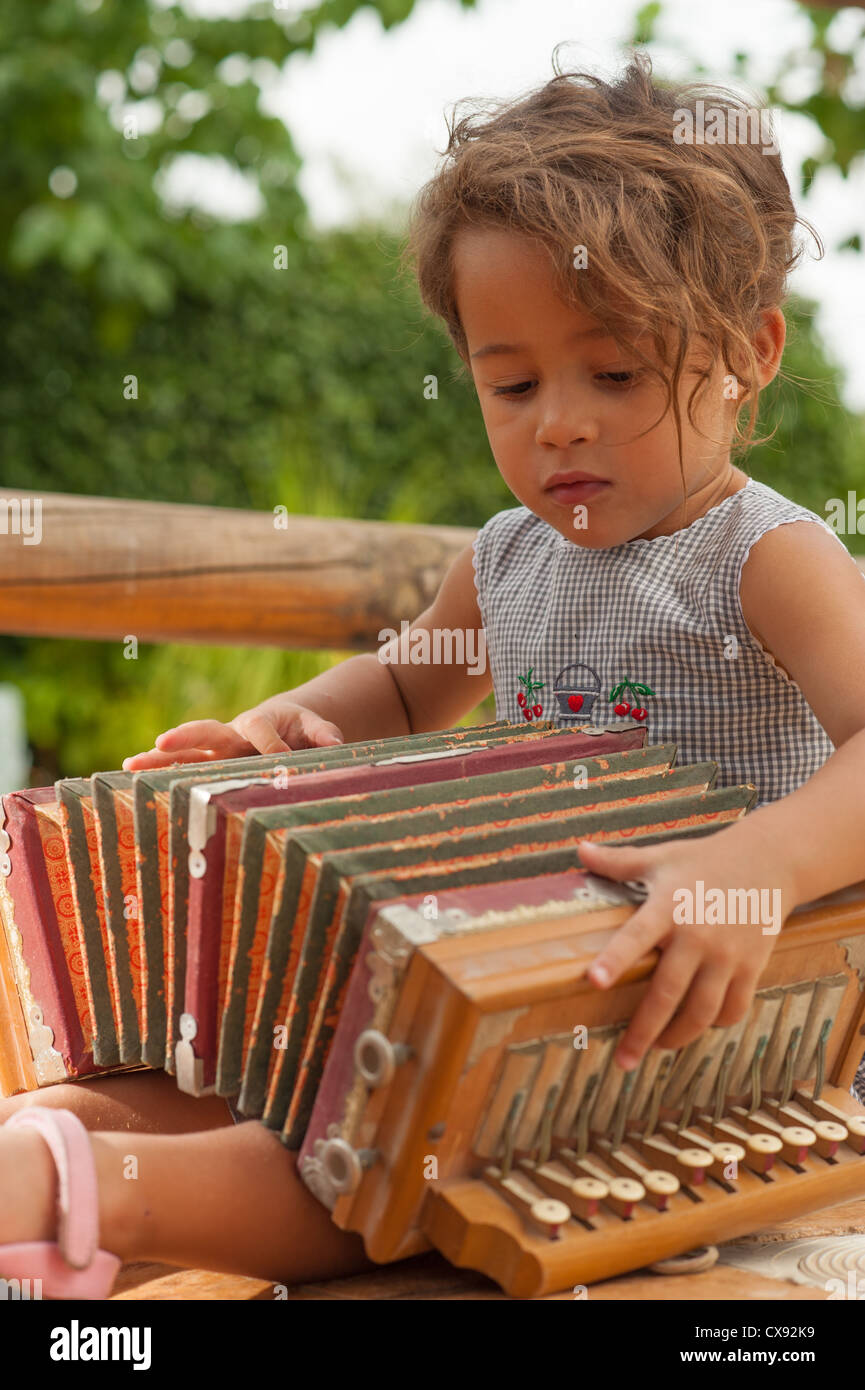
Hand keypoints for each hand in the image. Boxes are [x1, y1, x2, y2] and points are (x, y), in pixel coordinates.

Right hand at [122, 698, 343, 770]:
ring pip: (186, 754)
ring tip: (129, 765)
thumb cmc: (300, 728)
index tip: (284, 758)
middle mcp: (232, 734)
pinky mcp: (212, 766)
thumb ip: (323, 733)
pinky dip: (163, 779)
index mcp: (259, 721)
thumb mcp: (315, 726)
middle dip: (186, 736)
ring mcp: (217, 752)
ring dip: (159, 760)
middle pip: (206, 731)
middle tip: (161, 740)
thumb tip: (335, 744)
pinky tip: (133, 787)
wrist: (283, 727)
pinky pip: (186, 772)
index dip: (270, 745)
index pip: (258, 730)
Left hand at [576, 824, 799, 1070]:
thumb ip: (618, 862)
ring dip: (677, 1037)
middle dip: (643, 1031)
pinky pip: (732, 1008)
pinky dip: (715, 1025)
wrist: (768, 862)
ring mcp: (726, 954)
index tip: (592, 981)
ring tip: (655, 1048)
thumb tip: (578, 848)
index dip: (614, 959)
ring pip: (701, 1010)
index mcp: (669, 906)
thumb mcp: (661, 857)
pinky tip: (697, 1027)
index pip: (635, 935)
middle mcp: (697, 934)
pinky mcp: (751, 966)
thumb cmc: (704, 860)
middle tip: (623, 1060)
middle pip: (667, 992)